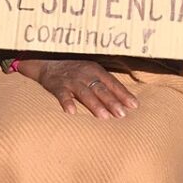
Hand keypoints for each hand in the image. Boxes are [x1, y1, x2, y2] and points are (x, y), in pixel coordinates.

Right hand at [16, 58, 138, 118]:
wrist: (48, 64)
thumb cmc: (75, 73)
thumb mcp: (91, 73)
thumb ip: (104, 86)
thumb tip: (124, 103)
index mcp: (95, 70)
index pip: (112, 83)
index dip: (123, 94)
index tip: (134, 106)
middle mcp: (85, 73)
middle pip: (101, 89)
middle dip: (112, 102)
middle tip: (122, 114)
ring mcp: (71, 79)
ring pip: (85, 93)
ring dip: (95, 105)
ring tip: (104, 117)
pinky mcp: (57, 85)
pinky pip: (62, 95)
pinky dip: (67, 102)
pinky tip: (71, 113)